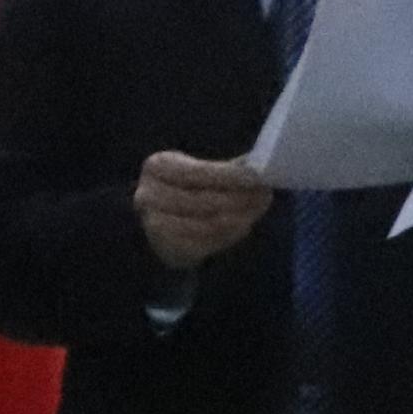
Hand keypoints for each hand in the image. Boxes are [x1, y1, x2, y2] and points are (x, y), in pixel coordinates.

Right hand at [136, 150, 274, 271]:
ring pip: (205, 224)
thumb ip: (226, 170)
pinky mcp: (165, 247)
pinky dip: (227, 236)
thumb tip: (256, 166)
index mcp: (157, 166)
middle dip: (237, 199)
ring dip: (237, 218)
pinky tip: (243, 226)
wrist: (162, 218)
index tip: (255, 177)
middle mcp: (148, 195)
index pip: (197, 172)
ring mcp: (153, 224)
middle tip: (265, 196)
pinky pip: (203, 244)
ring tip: (256, 211)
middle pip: (202, 200)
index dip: (228, 176)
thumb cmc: (186, 188)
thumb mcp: (198, 170)